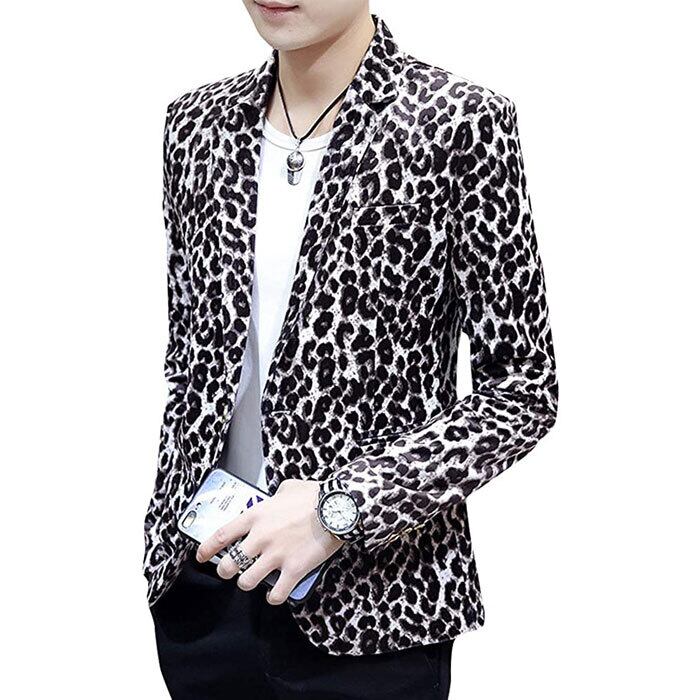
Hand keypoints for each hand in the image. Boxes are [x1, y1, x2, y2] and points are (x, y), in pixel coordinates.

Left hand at [196, 479, 343, 603]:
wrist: (338, 508)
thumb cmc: (314, 495)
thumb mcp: (288, 488)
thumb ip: (276, 495)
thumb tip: (277, 497)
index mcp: (256, 516)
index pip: (221, 536)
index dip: (207, 549)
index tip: (201, 556)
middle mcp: (260, 538)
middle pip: (229, 565)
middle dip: (226, 571)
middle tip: (231, 571)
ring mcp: (276, 556)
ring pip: (247, 582)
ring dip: (248, 583)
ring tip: (255, 580)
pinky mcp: (294, 570)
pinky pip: (276, 594)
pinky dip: (274, 597)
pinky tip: (276, 593)